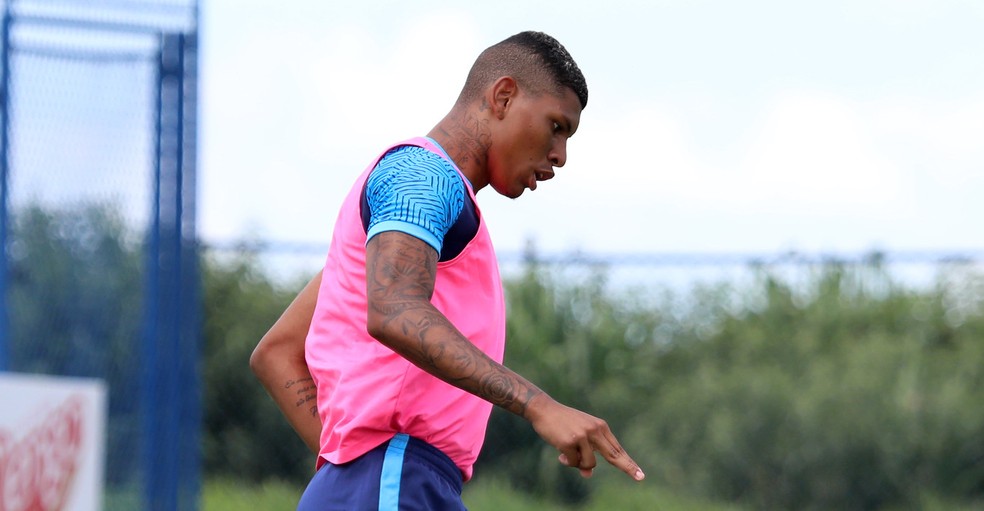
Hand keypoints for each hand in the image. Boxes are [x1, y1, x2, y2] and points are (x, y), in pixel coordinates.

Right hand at [525, 394, 644, 480]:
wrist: (544, 409)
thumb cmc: (562, 423)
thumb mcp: (578, 437)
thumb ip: (587, 453)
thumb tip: (588, 474)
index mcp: (600, 427)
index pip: (617, 449)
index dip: (628, 463)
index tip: (640, 474)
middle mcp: (595, 430)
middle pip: (614, 455)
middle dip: (628, 467)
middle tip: (641, 478)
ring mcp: (583, 436)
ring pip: (589, 464)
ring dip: (578, 464)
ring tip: (567, 454)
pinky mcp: (570, 442)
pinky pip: (573, 462)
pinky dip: (566, 461)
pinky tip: (559, 451)